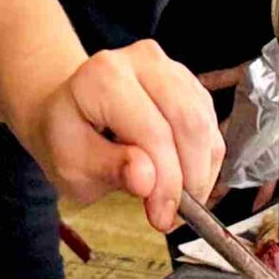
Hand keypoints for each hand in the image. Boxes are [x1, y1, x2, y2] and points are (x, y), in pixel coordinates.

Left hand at [12, 41, 226, 230]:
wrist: (70, 111)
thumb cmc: (68, 137)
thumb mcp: (72, 165)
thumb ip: (109, 169)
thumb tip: (147, 180)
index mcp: (105, 77)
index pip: (153, 131)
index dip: (166, 180)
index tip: (162, 218)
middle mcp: (142, 61)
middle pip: (189, 122)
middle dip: (189, 177)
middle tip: (174, 213)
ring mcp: (170, 67)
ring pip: (205, 123)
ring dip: (200, 170)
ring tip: (176, 199)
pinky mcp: (187, 82)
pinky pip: (210, 124)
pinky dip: (203, 159)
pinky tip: (181, 177)